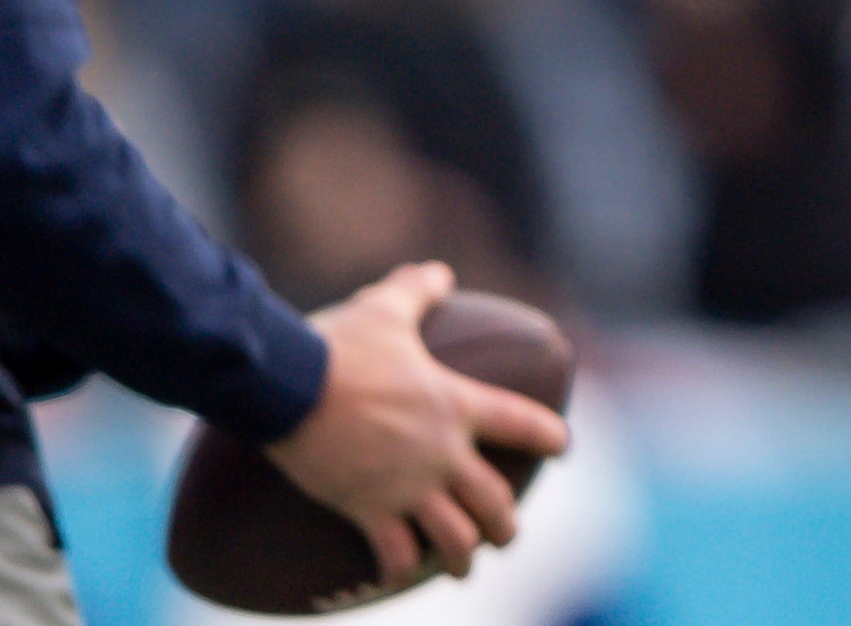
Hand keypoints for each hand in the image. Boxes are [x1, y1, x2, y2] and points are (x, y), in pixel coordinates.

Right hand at [267, 262, 568, 584]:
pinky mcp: (370, 511)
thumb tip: (438, 272)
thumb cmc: (338, 344)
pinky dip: (400, 572)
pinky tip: (396, 578)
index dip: (549, 436)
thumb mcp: (385, 309)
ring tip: (463, 567)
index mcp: (455, 404)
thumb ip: (416, 290)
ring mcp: (408, 487)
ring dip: (464, 557)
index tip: (562, 446)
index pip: (521, 423)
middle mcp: (442, 452)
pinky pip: (396, 557)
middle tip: (505, 533)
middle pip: (495, 502)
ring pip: (457, 539)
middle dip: (505, 525)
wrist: (289, 386)